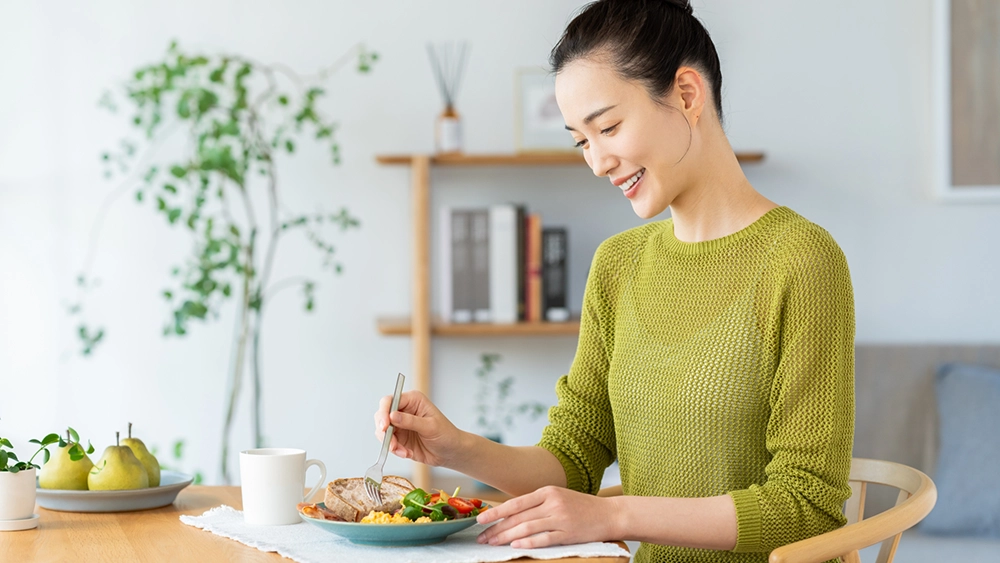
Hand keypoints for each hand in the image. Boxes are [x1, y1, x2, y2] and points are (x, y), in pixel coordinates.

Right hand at [373, 390, 462, 466]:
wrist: (450, 452)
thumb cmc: (446, 434)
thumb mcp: (430, 427)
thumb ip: (411, 421)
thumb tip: (392, 416)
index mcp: (413, 400)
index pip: (390, 400)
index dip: (384, 412)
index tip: (384, 426)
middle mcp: (404, 410)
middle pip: (382, 415)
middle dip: (384, 431)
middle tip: (391, 443)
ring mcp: (400, 425)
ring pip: (382, 431)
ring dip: (390, 443)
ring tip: (403, 451)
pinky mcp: (399, 438)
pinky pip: (388, 443)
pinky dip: (395, 450)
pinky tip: (407, 453)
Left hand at [475, 486, 622, 548]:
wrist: (609, 513)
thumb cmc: (581, 506)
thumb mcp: (558, 497)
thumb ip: (537, 504)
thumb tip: (511, 513)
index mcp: (547, 492)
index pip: (516, 503)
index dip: (496, 511)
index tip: (481, 519)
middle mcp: (552, 503)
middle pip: (518, 517)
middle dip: (497, 528)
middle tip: (482, 538)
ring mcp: (560, 517)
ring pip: (527, 528)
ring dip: (507, 537)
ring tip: (493, 544)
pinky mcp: (568, 532)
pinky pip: (544, 538)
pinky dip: (528, 542)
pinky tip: (515, 546)